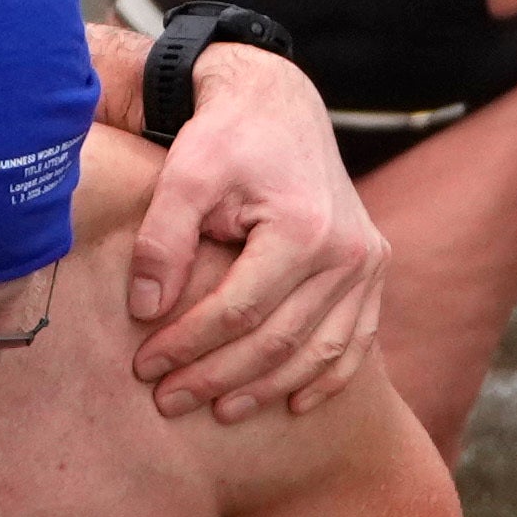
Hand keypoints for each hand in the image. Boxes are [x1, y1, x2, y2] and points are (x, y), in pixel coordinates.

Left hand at [116, 43, 384, 420]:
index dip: (188, 346)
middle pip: (278, 340)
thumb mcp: (184, 175)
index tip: (144, 367)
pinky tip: (293, 405)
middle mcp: (348, 251)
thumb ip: (163, 240)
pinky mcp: (373, 266)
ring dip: (268, 389)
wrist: (278, 104)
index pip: (238, 312)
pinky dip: (328, 377)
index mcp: (303, 229)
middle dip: (218, 377)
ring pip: (319, 350)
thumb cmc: (225, 137)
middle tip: (168, 401)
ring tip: (219, 412)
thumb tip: (147, 311)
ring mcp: (368, 262)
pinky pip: (358, 338)